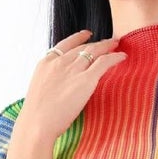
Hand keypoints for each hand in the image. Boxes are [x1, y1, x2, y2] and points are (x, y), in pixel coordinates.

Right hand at [13, 30, 126, 144]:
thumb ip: (51, 83)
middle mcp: (60, 62)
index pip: (65, 44)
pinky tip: (122, 56)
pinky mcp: (86, 80)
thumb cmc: (36, 116)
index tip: (87, 34)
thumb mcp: (39, 90)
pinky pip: (104, 62)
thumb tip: (60, 88)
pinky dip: (114, 57)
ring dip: (107, 46)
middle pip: (82, 47)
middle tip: (109, 41)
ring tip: (116, 45)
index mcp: (46, 63)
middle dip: (97, 42)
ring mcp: (73, 70)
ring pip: (94, 51)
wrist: (37, 124)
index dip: (78, 38)